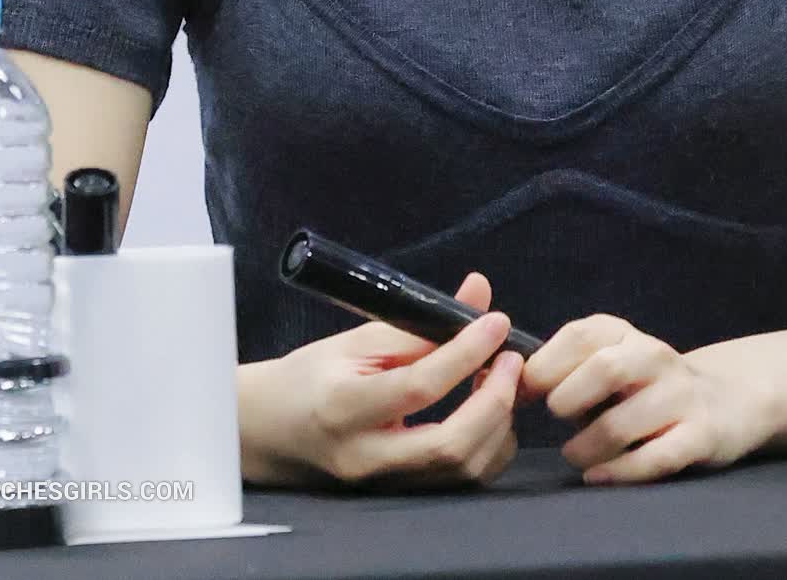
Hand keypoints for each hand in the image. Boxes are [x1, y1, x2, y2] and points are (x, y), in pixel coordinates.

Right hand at [238, 271, 522, 490]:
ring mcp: (386, 484)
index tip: (497, 323)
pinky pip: (463, 478)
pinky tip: (489, 408)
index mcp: (344, 408)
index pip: (419, 387)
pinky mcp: (404, 494)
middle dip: (494, 399)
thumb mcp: (358, 338)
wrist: (275, 429)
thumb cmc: (314, 374)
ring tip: (500, 377)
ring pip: (463, 467)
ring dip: (498, 421)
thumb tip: (479, 293)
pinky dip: (491, 443)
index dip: (466, 353)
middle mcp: (366, 456)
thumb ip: (421, 322)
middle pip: (449, 444)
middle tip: (511, 358)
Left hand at [516, 314, 776, 484]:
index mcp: (624, 333)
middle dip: (567, 399)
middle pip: (602, 369)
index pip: (580, 335)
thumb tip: (508, 384)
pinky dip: (618, 472)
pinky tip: (597, 476)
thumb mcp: (609, 360)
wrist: (725, 400)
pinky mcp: (700, 435)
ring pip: (621, 423)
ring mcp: (680, 396)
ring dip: (586, 447)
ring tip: (575, 454)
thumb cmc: (645, 385)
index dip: (544, 365)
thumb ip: (565, 368)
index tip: (524, 392)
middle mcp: (654, 357)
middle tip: (556, 418)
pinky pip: (653, 459)